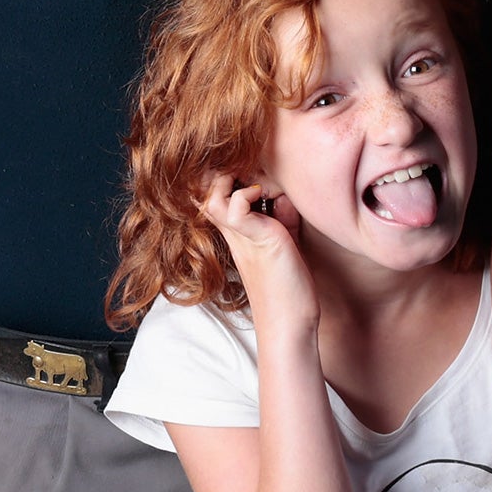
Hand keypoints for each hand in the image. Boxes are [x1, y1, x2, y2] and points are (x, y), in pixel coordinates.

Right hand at [200, 172, 315, 329]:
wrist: (289, 324)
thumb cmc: (288, 286)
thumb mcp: (282, 242)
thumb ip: (279, 216)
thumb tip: (281, 194)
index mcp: (235, 231)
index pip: (210, 193)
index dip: (219, 174)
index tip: (244, 166)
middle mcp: (232, 232)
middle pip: (201, 190)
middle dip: (217, 171)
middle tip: (245, 169)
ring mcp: (242, 235)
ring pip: (210, 195)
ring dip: (227, 180)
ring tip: (250, 181)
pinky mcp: (258, 239)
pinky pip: (236, 207)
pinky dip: (246, 194)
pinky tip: (262, 196)